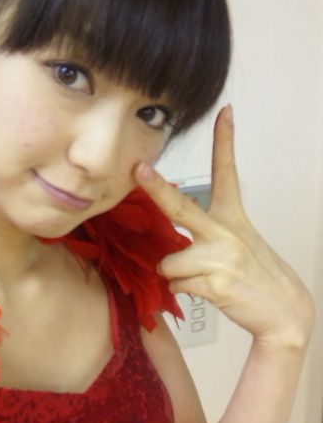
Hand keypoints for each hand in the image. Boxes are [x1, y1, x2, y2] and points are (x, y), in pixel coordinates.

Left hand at [135, 106, 314, 349]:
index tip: (224, 112)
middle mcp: (225, 232)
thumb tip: (171, 243)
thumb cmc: (256, 276)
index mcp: (232, 217)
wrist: (284, 311)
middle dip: (155, 188)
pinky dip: (184, 292)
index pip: (227, 172)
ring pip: (168, 263)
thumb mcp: (238, 243)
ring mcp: (220, 257)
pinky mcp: (215, 282)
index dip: (224, 140)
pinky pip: (176, 285)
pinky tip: (205, 292)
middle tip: (139, 169)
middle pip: (179, 207)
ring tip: (201, 279)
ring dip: (176, 275)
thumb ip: (207, 234)